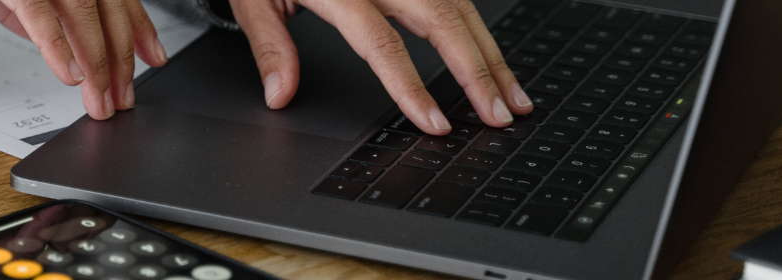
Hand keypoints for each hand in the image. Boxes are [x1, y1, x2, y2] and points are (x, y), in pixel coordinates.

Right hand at [0, 0, 168, 119]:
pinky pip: (42, 16)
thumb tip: (67, 52)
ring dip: (96, 65)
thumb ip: (48, 19)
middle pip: (109, 14)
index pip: (121, 0)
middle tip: (121, 99)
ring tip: (98, 99)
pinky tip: (70, 76)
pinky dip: (59, 48)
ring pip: (85, 18)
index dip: (142, 30)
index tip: (154, 58)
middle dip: (119, 63)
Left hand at [237, 0, 532, 134]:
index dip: (412, 87)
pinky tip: (492, 53)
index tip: (436, 122)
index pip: (383, 45)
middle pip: (441, 22)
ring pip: (459, 6)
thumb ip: (269, 45)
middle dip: (477, 72)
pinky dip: (477, 26)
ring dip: (490, 51)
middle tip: (499, 116)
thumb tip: (280, 94)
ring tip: (511, 94)